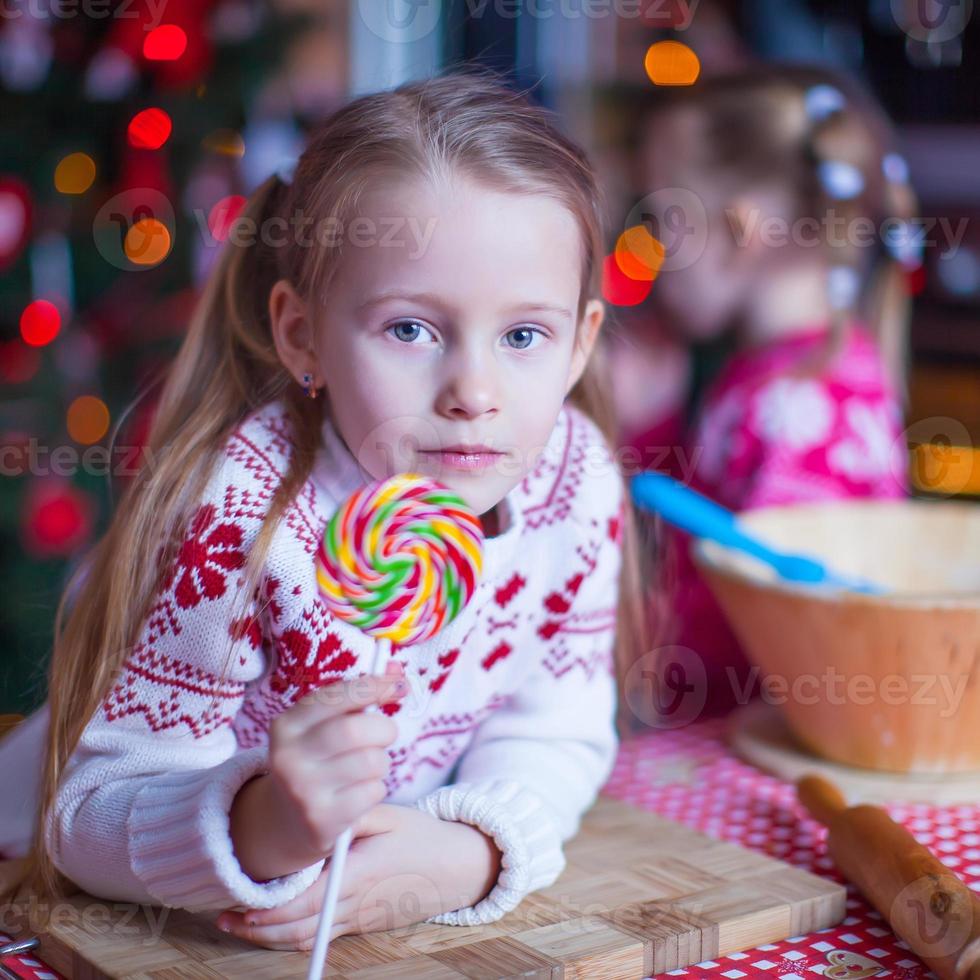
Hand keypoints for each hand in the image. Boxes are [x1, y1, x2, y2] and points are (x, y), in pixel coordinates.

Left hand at [217, 802, 502, 950]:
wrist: (456, 868)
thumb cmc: (422, 836)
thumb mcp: (389, 817)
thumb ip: (354, 816)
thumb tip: (321, 811)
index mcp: (360, 875)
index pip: (307, 901)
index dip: (271, 909)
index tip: (243, 904)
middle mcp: (356, 903)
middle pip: (299, 928)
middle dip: (259, 928)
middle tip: (227, 918)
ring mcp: (360, 917)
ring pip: (307, 938)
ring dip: (270, 937)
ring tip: (239, 925)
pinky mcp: (363, 922)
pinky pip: (322, 935)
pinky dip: (294, 936)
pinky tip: (274, 927)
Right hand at [229, 665, 407, 880]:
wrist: (284, 822)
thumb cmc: (316, 761)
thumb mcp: (323, 727)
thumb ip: (357, 697)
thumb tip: (396, 669)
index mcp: (286, 725)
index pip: (336, 696)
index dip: (373, 686)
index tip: (400, 683)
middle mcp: (288, 757)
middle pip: (355, 730)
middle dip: (384, 728)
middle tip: (387, 733)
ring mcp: (303, 791)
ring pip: (370, 762)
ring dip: (381, 762)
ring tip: (367, 767)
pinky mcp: (321, 820)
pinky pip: (372, 792)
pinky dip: (376, 788)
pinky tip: (358, 793)